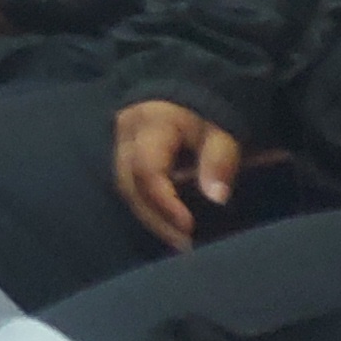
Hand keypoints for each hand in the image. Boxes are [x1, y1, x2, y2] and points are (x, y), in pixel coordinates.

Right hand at [110, 99, 240, 253]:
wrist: (183, 96)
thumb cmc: (205, 114)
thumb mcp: (221, 132)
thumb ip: (218, 162)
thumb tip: (216, 199)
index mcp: (149, 126)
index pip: (147, 169)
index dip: (165, 201)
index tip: (189, 226)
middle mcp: (125, 139)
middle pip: (129, 186)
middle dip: (156, 218)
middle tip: (185, 244)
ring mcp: (119, 149)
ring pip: (126, 191)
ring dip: (151, 219)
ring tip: (180, 242)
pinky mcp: (123, 160)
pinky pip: (130, 189)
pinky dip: (149, 210)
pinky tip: (169, 227)